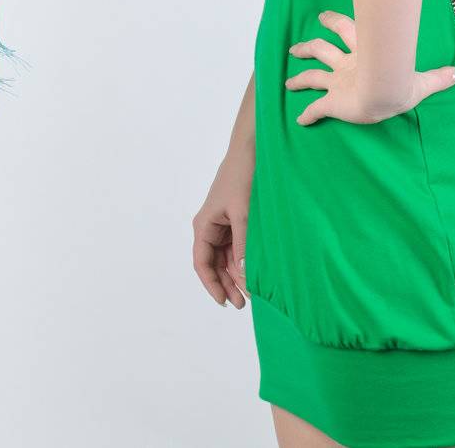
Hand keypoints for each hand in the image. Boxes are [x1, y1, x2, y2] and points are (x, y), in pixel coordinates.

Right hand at [191, 142, 253, 308]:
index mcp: (204, 225)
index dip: (211, 284)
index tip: (224, 302)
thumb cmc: (242, 177)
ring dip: (235, 275)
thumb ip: (243, 246)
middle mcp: (210, 227)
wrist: (252, 151)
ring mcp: (223, 225)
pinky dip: (243, 261)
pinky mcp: (236, 221)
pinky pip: (236, 247)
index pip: (201, 262)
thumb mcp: (244, 214)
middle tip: (243, 303)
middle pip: (214, 264)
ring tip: (250, 293)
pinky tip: (253, 272)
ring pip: (225, 258)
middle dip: (226, 284)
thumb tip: (244, 276)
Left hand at [285, 11, 454, 125]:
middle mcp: (346, 66)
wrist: (383, 94)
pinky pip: (316, 110)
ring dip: (299, 79)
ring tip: (288, 83)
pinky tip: (300, 121)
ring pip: (312, 76)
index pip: (344, 30)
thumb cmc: (399, 84)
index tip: (322, 17)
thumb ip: (438, 77)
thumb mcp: (421, 80)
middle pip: (321, 50)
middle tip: (295, 48)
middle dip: (308, 47)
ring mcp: (337, 84)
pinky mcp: (332, 103)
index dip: (333, 22)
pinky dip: (307, 116)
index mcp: (363, 54)